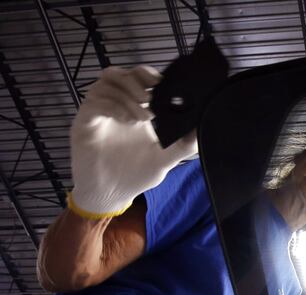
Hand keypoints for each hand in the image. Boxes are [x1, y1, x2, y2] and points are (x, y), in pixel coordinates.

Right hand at [69, 65, 197, 218]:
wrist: (112, 194)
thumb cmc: (136, 174)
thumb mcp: (165, 158)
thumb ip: (184, 144)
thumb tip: (204, 128)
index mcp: (134, 108)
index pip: (137, 77)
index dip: (148, 74)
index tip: (161, 83)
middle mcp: (114, 105)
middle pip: (120, 74)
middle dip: (137, 80)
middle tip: (151, 99)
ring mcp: (98, 112)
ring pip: (106, 83)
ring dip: (126, 95)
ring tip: (142, 117)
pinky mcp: (84, 123)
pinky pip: (93, 104)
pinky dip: (112, 107)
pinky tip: (127, 120)